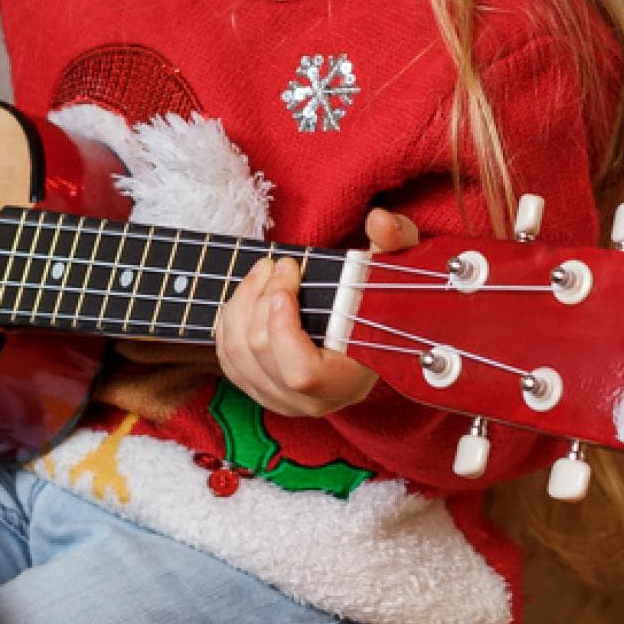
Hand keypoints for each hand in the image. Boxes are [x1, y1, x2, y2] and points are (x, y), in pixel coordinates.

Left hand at [213, 207, 419, 417]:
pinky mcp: (260, 390)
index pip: (302, 373)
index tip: (289, 275)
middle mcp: (311, 402)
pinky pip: (228, 360)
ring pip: (237, 355)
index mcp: (347, 383)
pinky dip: (229, 322)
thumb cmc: (383, 304)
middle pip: (262, 352)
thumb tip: (379, 220)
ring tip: (263, 271)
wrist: (371, 335)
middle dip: (261, 296)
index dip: (283, 328)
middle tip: (279, 264)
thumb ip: (394, 243)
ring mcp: (281, 400)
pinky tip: (247, 295)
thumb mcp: (396, 270)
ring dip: (241, 302)